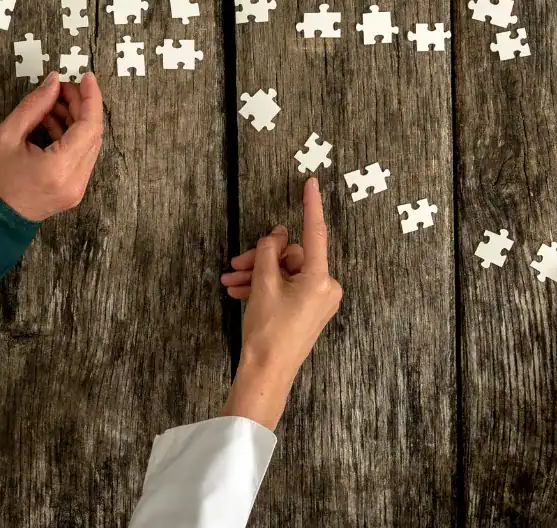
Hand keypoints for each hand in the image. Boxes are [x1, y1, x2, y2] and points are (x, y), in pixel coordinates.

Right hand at [0, 73, 103, 220]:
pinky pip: (78, 158)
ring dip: (75, 121)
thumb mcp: (6, 135)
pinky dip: (70, 137)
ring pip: (87, 146)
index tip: (86, 77)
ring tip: (52, 103)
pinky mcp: (69, 192)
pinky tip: (51, 122)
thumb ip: (34, 106)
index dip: (90, 98)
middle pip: (92, 135)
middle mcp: (74, 183)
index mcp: (59, 169)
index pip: (89, 126)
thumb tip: (53, 82)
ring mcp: (74, 190)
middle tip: (62, 87)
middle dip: (81, 106)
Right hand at [223, 177, 341, 430]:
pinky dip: (264, 287)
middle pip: (291, 256)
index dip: (311, 205)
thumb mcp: (263, 285)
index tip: (311, 182)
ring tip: (230, 280)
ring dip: (257, 274)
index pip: (315, 232)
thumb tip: (276, 235)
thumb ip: (269, 252)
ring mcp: (318, 301)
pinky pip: (286, 288)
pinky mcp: (308, 311)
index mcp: (321, 278)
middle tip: (236, 263)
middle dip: (261, 258)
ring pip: (285, 273)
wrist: (266, 374)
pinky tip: (239, 290)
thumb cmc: (267, 331)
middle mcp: (326, 287)